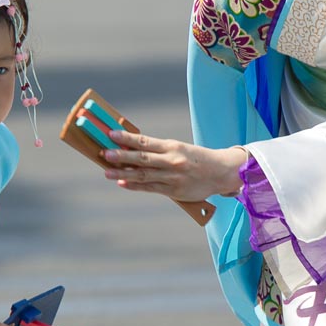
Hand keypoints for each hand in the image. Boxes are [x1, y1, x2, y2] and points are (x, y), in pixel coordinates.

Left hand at [102, 130, 247, 202]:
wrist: (221, 172)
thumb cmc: (196, 158)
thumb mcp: (179, 148)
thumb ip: (158, 150)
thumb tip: (132, 146)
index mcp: (172, 146)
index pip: (145, 141)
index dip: (127, 138)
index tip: (111, 134)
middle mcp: (171, 161)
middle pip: (142, 158)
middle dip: (121, 155)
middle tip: (105, 153)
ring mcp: (172, 177)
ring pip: (144, 174)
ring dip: (123, 172)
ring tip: (107, 171)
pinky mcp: (174, 191)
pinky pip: (151, 188)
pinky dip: (135, 185)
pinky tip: (122, 182)